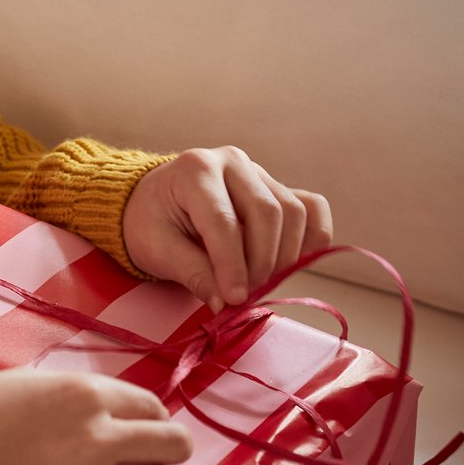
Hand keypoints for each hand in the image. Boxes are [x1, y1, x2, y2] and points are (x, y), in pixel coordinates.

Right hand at [0, 368, 192, 464]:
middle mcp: (96, 435)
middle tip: (147, 459)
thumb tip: (109, 411)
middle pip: (172, 444)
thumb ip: (76, 396)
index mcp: (86, 394)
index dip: (151, 420)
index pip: (152, 406)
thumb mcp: (31, 383)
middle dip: (166, 451)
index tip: (140, 430)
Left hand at [122, 149, 331, 310]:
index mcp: (195, 169)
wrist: (154, 201)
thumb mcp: (156, 249)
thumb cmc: (151, 223)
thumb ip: (192, 273)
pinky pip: (312, 209)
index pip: (223, 220)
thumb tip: (226, 303)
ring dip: (284, 257)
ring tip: (257, 282)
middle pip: (267, 213)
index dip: (232, 265)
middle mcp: (232, 161)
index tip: (235, 299)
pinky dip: (311, 240)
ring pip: (294, 213)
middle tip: (244, 294)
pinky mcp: (278, 187)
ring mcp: (260, 172)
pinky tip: (289, 263)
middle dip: (261, 263)